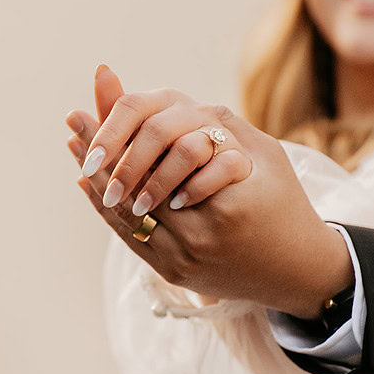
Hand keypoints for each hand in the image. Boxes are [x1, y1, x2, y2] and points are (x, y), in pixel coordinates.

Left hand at [66, 73, 353, 316]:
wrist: (299, 272)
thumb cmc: (285, 202)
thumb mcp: (262, 153)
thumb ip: (216, 124)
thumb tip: (164, 100)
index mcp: (227, 199)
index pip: (155, 156)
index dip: (116, 133)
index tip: (90, 108)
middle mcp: (201, 233)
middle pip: (131, 184)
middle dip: (99, 151)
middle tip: (74, 122)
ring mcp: (184, 258)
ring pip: (125, 214)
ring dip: (97, 180)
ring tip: (77, 148)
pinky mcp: (174, 273)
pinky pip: (131, 238)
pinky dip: (107, 210)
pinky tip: (92, 187)